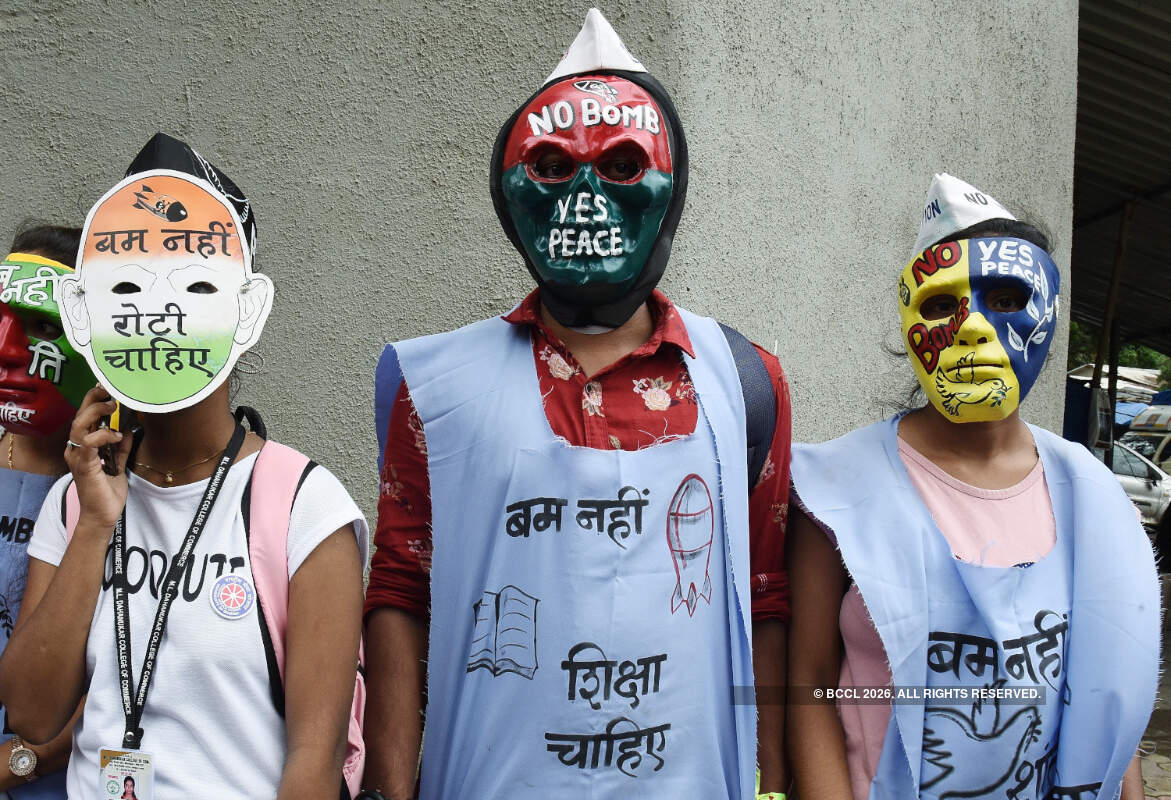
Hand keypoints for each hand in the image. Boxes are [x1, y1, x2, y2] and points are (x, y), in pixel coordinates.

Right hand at [64, 385, 133, 531]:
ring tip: (112, 406)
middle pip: (79, 417)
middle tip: (109, 391)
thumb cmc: (107, 492)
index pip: (85, 418)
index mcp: (84, 447)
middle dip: (93, 400)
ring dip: (96, 412)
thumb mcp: (118, 465)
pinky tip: (115, 435)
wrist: (102, 515)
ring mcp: (78, 457)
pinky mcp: (84, 465)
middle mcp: (76, 449)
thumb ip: (120, 448)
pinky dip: (102, 435)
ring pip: (79, 425)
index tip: (107, 389)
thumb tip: (127, 430)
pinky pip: (88, 443)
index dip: (93, 402)